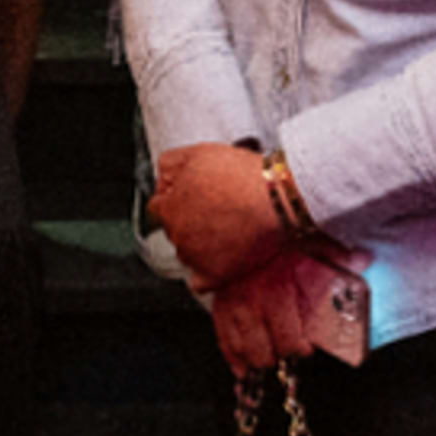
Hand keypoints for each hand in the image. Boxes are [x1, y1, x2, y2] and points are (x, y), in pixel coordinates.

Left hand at [145, 141, 283, 290]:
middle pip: (175, 230)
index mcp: (169, 208)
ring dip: (200, 245)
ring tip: (227, 230)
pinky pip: (200, 282)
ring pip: (188, 253)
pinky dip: (208, 273)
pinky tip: (221, 260)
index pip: (159, 207)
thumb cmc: (241, 176)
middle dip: (190, 221)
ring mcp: (195, 258)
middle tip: (217, 211)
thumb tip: (162, 180)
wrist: (275, 199)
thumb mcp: (197, 153)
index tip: (195, 198)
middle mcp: (177, 235)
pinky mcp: (215, 275)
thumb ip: (169, 165)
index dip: (178, 199)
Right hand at [208, 243, 372, 373]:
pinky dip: (231, 355)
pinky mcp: (217, 301)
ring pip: (242, 346)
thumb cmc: (269, 231)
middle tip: (289, 350)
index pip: (289, 339)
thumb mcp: (305, 238)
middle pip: (265, 349)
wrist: (226, 217)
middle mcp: (251, 301)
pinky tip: (240, 368)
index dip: (300, 348)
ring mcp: (231, 303)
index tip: (306, 347)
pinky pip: (221, 336)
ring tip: (267, 360)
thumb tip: (363, 259)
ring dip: (256, 358)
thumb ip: (334, 252)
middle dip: (278, 355)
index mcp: (276, 290)